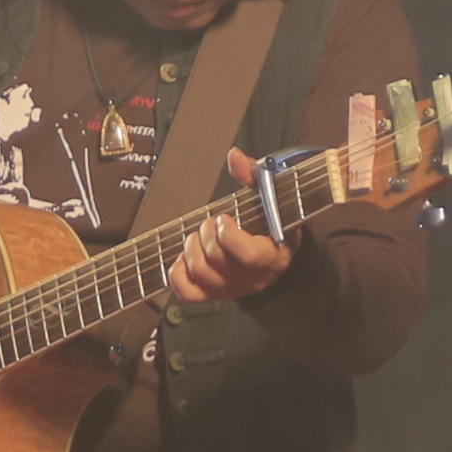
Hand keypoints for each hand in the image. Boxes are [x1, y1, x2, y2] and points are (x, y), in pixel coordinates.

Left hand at [164, 152, 292, 309]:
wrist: (273, 260)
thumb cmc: (271, 227)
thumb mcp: (270, 199)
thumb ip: (254, 176)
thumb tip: (234, 156)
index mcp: (270, 256)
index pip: (247, 255)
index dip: (228, 234)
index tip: (224, 218)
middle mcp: (250, 278)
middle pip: (216, 259)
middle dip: (207, 233)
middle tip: (212, 222)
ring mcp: (229, 289)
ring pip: (199, 272)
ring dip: (191, 248)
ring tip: (199, 236)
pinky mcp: (211, 294)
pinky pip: (186, 291)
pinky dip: (178, 273)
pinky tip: (185, 257)